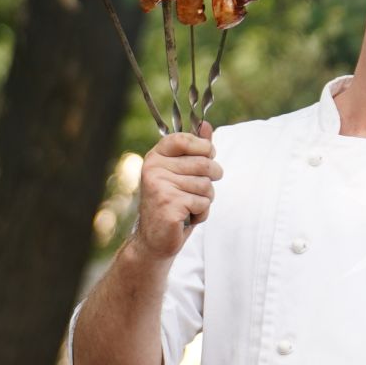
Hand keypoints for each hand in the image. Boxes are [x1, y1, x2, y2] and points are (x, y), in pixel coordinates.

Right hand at [131, 122, 219, 260]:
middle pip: (205, 163)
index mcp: (156, 156)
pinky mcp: (168, 204)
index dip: (204, 148)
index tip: (206, 157)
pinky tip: (185, 217)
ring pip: (207, 185)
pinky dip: (201, 213)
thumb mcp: (182, 173)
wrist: (154, 240)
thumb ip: (195, 149)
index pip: (186, 139)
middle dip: (211, 180)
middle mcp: (154, 168)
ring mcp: (159, 186)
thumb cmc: (172, 204)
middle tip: (196, 191)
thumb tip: (206, 124)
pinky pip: (203, 203)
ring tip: (188, 206)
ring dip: (205, 200)